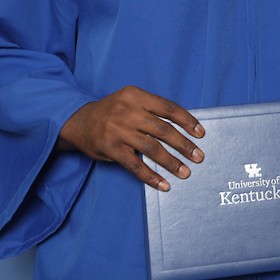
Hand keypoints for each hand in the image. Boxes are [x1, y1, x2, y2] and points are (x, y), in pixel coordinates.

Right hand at [56, 86, 204, 190]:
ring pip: (152, 148)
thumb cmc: (112, 112)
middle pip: (163, 129)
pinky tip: (163, 184)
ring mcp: (118, 130)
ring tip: (185, 172)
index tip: (201, 133)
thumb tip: (184, 128)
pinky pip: (135, 165)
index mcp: (136, 96)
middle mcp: (127, 111)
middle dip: (184, 145)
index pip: (168, 108)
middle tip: (199, 156)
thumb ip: (151, 110)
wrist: (78, 121)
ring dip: (171, 162)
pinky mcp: (111, 149)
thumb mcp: (130, 101)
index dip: (187, 121)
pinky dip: (151, 176)